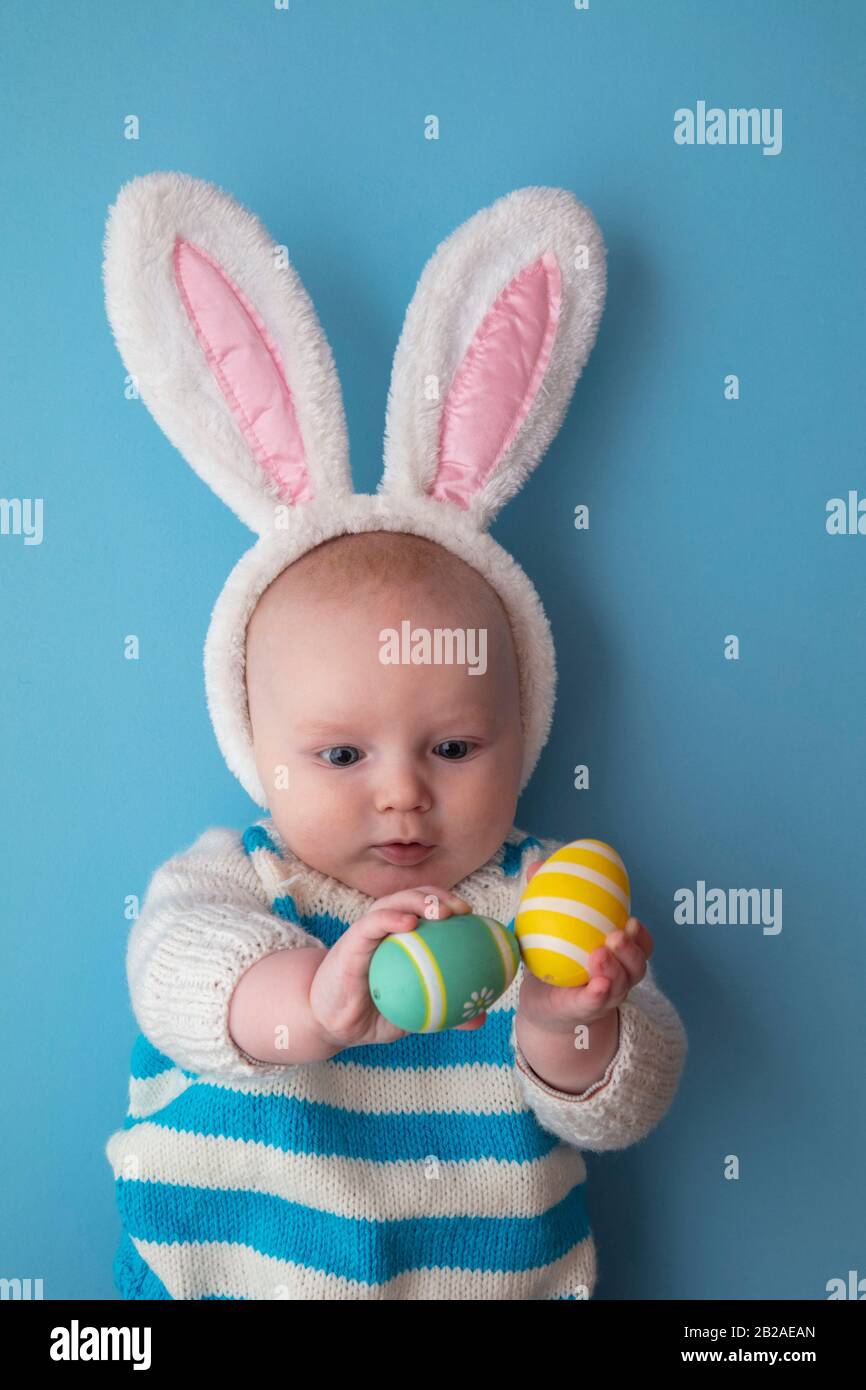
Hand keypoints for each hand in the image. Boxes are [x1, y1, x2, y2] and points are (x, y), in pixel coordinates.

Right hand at [309, 884, 482, 1050]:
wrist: (332, 1024)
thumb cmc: (374, 1013)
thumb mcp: (415, 1015)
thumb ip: (445, 1013)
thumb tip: (480, 1019)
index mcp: (401, 940)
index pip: (428, 910)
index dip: (452, 906)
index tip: (474, 918)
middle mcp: (384, 929)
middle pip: (413, 897)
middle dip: (440, 896)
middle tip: (463, 910)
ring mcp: (366, 932)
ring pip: (393, 902)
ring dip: (418, 900)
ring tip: (441, 911)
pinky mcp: (350, 942)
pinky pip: (372, 923)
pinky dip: (391, 918)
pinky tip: (410, 923)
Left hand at [517, 860, 653, 1033]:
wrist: (542, 1004)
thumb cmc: (554, 960)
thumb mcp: (549, 928)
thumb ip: (546, 898)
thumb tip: (537, 866)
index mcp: (617, 956)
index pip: (639, 946)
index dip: (641, 935)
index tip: (633, 919)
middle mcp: (618, 978)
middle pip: (636, 966)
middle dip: (631, 950)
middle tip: (617, 934)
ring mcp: (603, 998)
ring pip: (620, 985)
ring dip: (614, 970)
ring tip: (601, 954)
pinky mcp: (582, 1012)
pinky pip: (594, 1004)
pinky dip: (597, 994)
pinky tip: (596, 985)